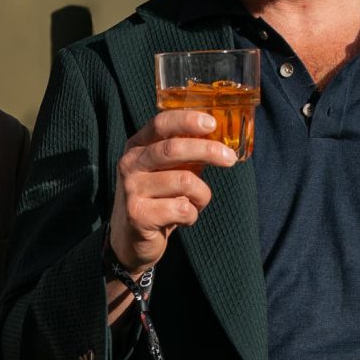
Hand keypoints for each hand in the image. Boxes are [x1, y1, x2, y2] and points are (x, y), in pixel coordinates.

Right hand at [107, 109, 236, 276]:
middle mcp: (130, 164)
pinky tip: (182, 219)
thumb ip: (187, 154)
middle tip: (229, 158)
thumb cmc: (157, 198)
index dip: (187, 120)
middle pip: (172, 150)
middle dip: (207, 151)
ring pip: (184, 182)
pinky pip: (182, 209)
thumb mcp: (168, 170)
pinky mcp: (138, 215)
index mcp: (137, 146)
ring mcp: (132, 190)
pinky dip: (192, 215)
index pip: (160, 123)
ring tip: (197, 202)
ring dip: (202, 194)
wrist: (130, 239)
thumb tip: (219, 137)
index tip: (212, 123)